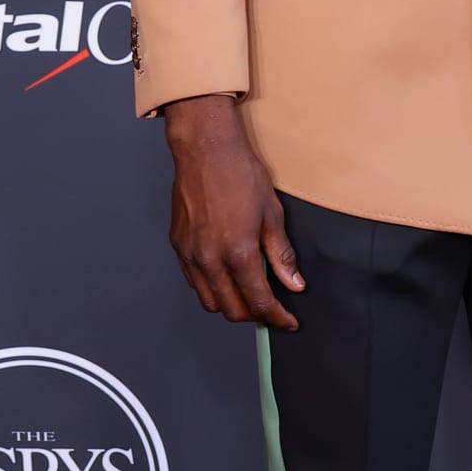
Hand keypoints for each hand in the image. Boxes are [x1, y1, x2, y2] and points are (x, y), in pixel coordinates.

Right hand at [163, 94, 304, 330]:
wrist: (205, 149)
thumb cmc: (239, 173)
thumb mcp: (272, 214)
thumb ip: (281, 255)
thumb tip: (293, 283)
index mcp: (238, 252)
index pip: (259, 302)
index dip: (277, 317)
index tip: (287, 321)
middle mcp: (210, 258)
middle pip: (232, 310)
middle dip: (254, 316)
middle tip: (271, 309)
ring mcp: (190, 253)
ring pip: (209, 301)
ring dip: (231, 305)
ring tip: (248, 295)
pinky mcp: (178, 245)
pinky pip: (194, 281)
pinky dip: (212, 288)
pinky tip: (227, 277)